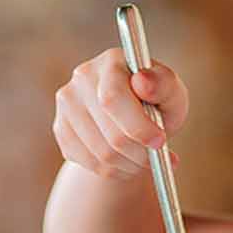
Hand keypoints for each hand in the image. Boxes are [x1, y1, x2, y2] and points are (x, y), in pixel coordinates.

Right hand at [52, 49, 188, 179]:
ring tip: (146, 161)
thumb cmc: (157, 101)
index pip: (113, 99)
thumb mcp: (171, 92)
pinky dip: (114, 171)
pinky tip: (128, 162)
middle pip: (110, 133)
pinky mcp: (61, 129)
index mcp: (111, 62)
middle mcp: (83, 78)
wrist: (134, 117)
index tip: (160, 141)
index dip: (139, 126)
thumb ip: (164, 85)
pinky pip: (89, 163)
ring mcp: (67, 104)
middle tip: (158, 157)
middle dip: (140, 153)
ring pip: (100, 154)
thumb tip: (142, 81)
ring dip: (130, 165)